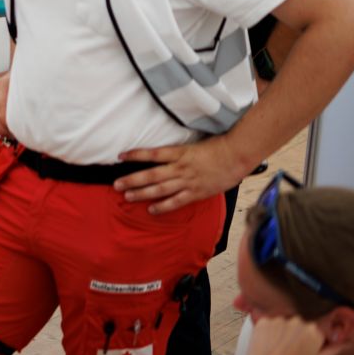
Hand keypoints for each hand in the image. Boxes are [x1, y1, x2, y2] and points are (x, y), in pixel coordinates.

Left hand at [113, 136, 252, 213]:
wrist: (237, 156)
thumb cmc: (218, 147)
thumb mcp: (194, 144)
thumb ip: (178, 151)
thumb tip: (163, 153)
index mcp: (180, 152)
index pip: (153, 153)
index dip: (136, 155)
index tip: (121, 156)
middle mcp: (181, 167)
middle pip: (152, 174)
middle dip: (132, 179)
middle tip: (116, 184)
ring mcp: (188, 181)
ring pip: (160, 189)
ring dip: (142, 193)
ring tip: (127, 196)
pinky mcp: (196, 192)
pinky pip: (176, 201)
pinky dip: (163, 206)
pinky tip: (151, 209)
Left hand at [245, 315, 347, 354]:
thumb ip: (333, 349)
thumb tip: (349, 343)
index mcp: (314, 330)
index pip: (317, 326)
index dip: (311, 336)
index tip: (305, 344)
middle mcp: (298, 321)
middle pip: (300, 322)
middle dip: (297, 332)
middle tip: (290, 348)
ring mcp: (280, 319)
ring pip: (284, 321)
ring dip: (282, 330)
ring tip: (278, 346)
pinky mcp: (264, 321)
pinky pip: (269, 321)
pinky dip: (269, 330)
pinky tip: (268, 342)